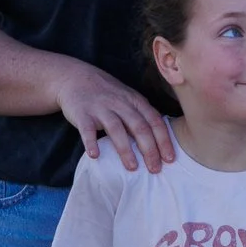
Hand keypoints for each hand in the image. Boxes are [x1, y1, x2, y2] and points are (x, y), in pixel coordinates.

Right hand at [50, 60, 174, 172]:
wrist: (75, 77)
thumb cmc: (107, 93)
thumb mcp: (129, 99)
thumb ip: (142, 116)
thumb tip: (160, 143)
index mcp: (135, 101)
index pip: (154, 121)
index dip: (163, 140)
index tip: (170, 159)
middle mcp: (121, 103)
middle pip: (139, 127)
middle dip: (149, 149)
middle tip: (155, 169)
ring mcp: (101, 108)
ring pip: (117, 129)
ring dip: (125, 149)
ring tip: (132, 167)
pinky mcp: (82, 113)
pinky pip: (87, 129)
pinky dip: (91, 142)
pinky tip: (95, 155)